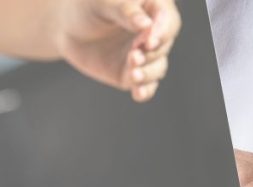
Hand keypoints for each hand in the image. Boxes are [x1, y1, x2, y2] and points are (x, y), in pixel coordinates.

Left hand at [56, 0, 180, 101]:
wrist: (66, 29)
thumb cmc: (86, 8)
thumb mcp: (101, 3)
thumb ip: (125, 11)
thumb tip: (146, 25)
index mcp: (153, 9)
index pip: (168, 21)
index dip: (162, 32)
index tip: (149, 41)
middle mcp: (154, 34)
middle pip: (164, 46)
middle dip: (151, 54)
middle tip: (134, 55)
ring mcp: (146, 55)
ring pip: (158, 68)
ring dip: (147, 73)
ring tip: (133, 74)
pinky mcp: (134, 73)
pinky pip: (146, 86)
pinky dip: (145, 90)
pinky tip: (138, 93)